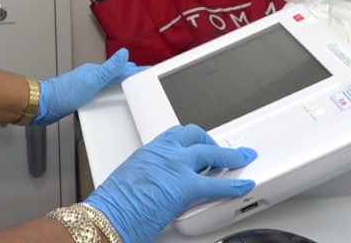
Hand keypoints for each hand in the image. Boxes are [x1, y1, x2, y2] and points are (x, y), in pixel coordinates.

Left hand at [35, 49, 140, 124]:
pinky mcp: (82, 98)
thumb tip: (124, 53)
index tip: (147, 70)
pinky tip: (108, 100)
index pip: (120, 68)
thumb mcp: (92, 80)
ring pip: (108, 84)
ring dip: (120, 84)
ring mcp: (87, 87)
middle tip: (142, 76)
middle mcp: (92, 78)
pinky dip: (109, 94)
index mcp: (96, 71)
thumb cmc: (65, 92)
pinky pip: (101, 94)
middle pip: (115, 75)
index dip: (134, 70)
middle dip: (129, 74)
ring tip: (130, 85)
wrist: (46, 104)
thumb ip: (110, 68)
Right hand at [85, 125, 256, 242]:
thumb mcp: (132, 179)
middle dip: (213, 143)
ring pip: (211, 154)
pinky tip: (244, 186)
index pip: (177, 135)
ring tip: (241, 159)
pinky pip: (217, 184)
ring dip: (229, 157)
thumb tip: (158, 186)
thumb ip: (150, 177)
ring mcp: (176, 167)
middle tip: (223, 152)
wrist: (106, 215)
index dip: (193, 140)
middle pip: (197, 137)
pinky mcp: (185, 187)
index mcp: (149, 150)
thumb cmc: (112, 204)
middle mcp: (164, 153)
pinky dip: (234, 185)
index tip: (200, 144)